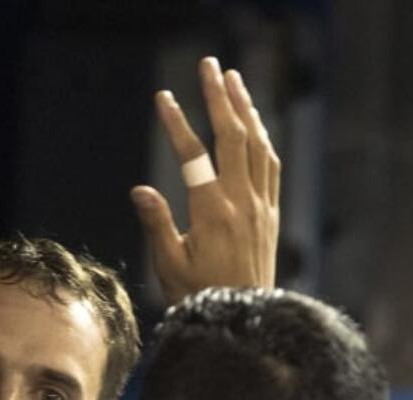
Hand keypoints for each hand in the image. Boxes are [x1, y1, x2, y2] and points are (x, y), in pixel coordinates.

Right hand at [133, 57, 279, 303]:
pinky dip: (262, 137)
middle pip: (233, 136)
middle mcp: (242, 202)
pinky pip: (271, 165)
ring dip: (246, 108)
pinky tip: (254, 124)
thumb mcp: (170, 265)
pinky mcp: (271, 214)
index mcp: (213, 212)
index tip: (163, 98)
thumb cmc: (200, 296)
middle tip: (209, 65)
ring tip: (233, 81)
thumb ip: (158, 224)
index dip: (177, 124)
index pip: (192, 156)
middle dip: (220, 97)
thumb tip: (140, 189)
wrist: (245, 320)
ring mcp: (261, 206)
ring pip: (258, 144)